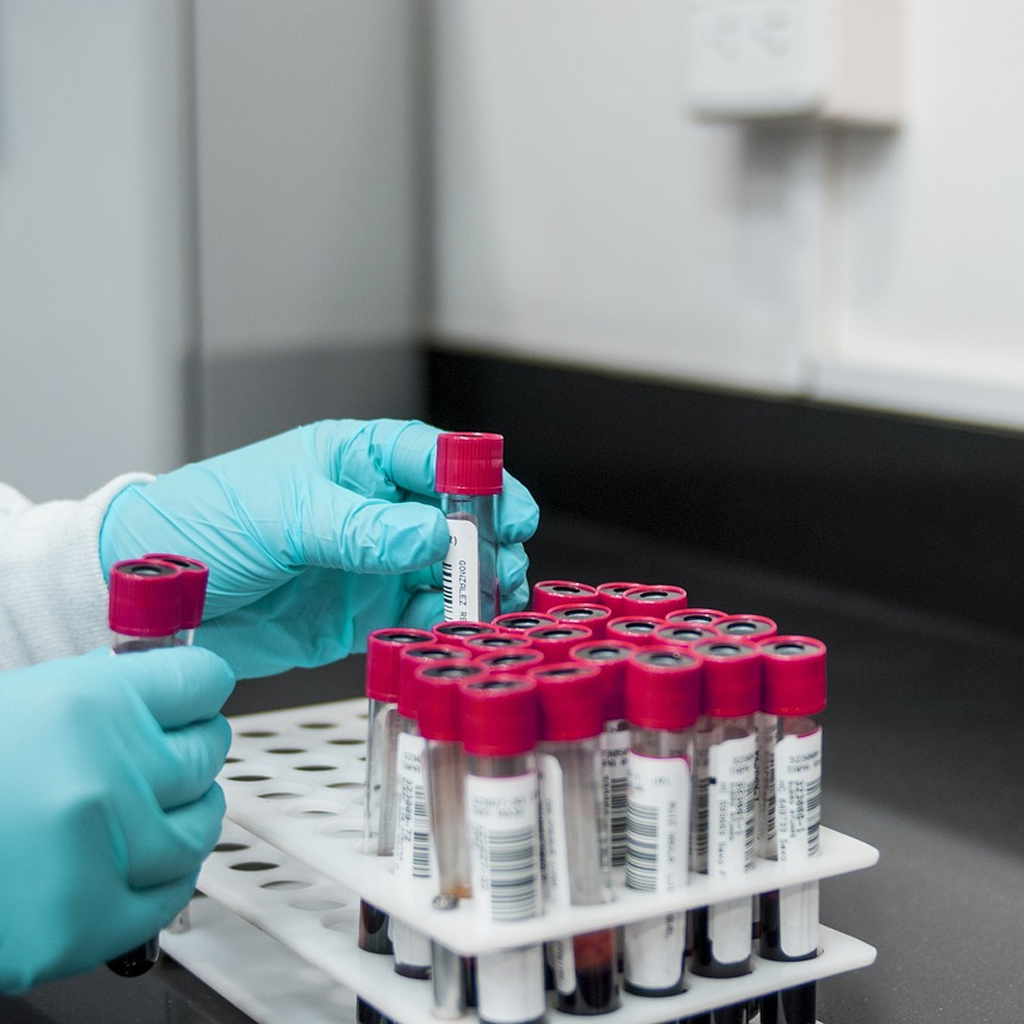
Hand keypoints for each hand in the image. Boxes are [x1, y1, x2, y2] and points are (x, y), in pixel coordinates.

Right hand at [0, 646, 233, 993]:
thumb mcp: (26, 706)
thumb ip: (103, 702)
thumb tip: (172, 703)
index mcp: (87, 701)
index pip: (203, 679)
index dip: (201, 690)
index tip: (198, 699)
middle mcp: (103, 769)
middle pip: (209, 750)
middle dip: (194, 751)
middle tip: (171, 757)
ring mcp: (101, 849)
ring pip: (201, 824)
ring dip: (190, 815)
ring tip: (158, 812)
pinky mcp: (85, 922)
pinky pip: (169, 895)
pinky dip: (165, 879)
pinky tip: (143, 863)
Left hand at [99, 419, 538, 677]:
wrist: (153, 595)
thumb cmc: (203, 523)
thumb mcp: (285, 515)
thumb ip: (362, 528)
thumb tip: (433, 534)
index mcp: (353, 462)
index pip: (433, 459)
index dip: (478, 481)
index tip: (509, 510)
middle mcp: (370, 510)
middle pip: (451, 519)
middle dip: (484, 542)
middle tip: (502, 568)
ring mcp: (368, 563)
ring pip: (440, 571)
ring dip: (467, 588)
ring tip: (483, 607)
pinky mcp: (358, 613)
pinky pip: (412, 616)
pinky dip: (434, 625)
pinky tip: (443, 631)